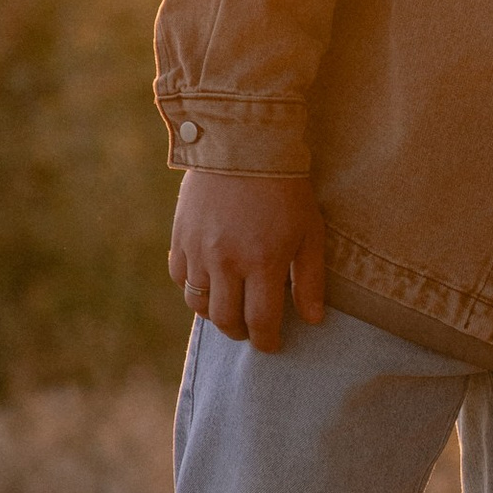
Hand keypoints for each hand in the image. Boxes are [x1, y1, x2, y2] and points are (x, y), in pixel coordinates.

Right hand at [169, 169, 327, 351]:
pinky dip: (193, 288)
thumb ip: (310, 279)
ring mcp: (198, 250)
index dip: (267, 341)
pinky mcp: (180, 237)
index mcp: (262, 262)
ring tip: (229, 310)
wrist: (242, 146)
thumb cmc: (285, 190)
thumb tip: (313, 319)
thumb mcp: (309, 233)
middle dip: (240, 333)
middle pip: (226, 319)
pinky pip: (180, 277)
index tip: (272, 345)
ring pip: (198, 303)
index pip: (261, 320)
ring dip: (215, 314)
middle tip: (251, 332)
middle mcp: (225, 261)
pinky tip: (209, 284)